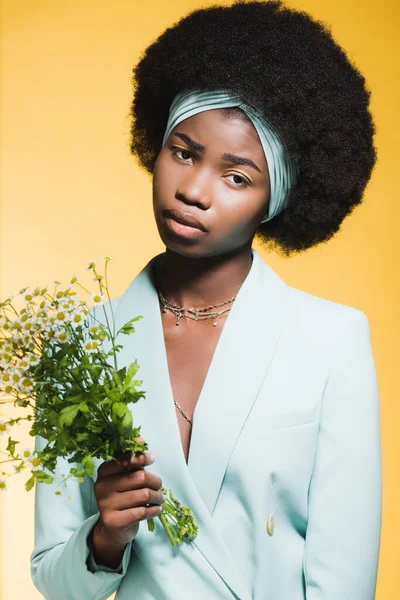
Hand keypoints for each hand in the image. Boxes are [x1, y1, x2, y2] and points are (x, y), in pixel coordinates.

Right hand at [91, 436, 164, 565]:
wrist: (113, 528)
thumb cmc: (122, 496)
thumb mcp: (124, 476)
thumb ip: (132, 460)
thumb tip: (140, 438)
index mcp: (103, 471)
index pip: (126, 459)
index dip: (141, 457)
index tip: (152, 459)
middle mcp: (101, 486)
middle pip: (140, 477)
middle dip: (155, 481)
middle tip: (160, 486)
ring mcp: (106, 504)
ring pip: (144, 495)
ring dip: (158, 497)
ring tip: (160, 498)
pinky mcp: (114, 521)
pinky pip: (142, 512)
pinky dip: (154, 510)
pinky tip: (157, 509)